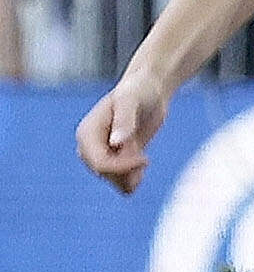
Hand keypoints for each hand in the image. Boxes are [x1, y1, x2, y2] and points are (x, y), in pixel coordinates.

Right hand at [77, 70, 169, 193]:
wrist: (148, 91)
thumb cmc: (138, 91)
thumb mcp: (131, 101)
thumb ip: (124, 121)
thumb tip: (115, 143)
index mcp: (87, 133)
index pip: (99, 163)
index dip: (122, 167)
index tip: (145, 159)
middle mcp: (89, 146)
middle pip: (104, 173)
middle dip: (126, 171)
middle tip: (145, 159)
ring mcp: (100, 152)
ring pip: (111, 179)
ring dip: (128, 178)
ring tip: (143, 161)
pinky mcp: (114, 157)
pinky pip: (118, 179)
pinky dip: (130, 181)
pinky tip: (141, 170)